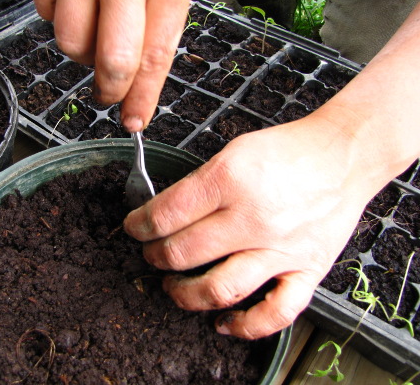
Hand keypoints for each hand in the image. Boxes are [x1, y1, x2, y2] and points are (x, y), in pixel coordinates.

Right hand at [30, 0, 195, 131]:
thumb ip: (159, 27)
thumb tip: (139, 82)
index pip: (155, 57)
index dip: (142, 98)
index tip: (134, 121)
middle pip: (110, 62)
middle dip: (109, 90)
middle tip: (108, 93)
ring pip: (71, 44)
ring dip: (83, 50)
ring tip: (95, 27)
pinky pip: (47, 14)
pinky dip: (61, 17)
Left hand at [124, 115, 380, 338]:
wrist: (343, 155)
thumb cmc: (287, 150)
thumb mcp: (233, 151)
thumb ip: (199, 185)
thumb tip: (165, 213)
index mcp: (229, 180)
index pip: (166, 214)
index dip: (138, 224)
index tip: (133, 227)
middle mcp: (252, 217)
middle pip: (184, 252)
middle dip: (154, 256)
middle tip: (150, 254)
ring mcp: (281, 248)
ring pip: (220, 288)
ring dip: (184, 294)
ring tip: (172, 287)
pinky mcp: (307, 269)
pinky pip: (275, 312)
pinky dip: (245, 325)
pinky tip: (223, 322)